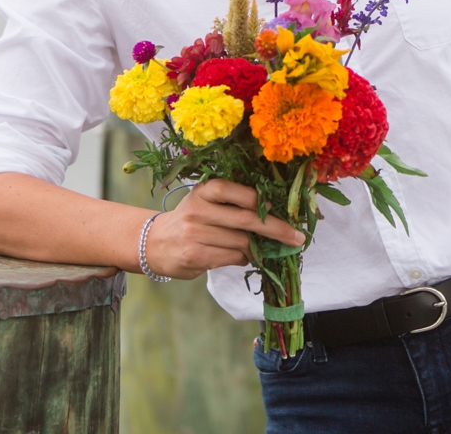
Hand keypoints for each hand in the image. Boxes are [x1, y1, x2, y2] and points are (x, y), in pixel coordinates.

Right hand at [142, 180, 305, 280]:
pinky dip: (246, 258)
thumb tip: (273, 214)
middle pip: (246, 219)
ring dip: (260, 248)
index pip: (236, 191)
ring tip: (268, 249)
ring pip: (242, 242)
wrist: (153, 243)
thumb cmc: (190, 219)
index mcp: (203, 191)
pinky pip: (232, 257)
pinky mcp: (195, 256)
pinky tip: (249, 257)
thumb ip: (233, 204)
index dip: (259, 200)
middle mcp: (197, 210)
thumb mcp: (205, 202)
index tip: (280, 208)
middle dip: (276, 229)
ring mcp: (195, 234)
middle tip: (297, 237)